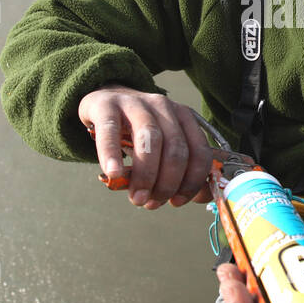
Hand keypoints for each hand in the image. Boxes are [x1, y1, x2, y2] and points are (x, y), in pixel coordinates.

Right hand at [78, 85, 215, 208]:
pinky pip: (110, 130)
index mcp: (184, 117)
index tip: (176, 202)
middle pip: (176, 148)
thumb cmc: (136, 132)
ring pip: (149, 138)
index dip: (192, 182)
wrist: (104, 99)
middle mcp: (164, 107)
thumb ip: (181, 170)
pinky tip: (113, 173)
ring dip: (146, 175)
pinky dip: (112, 154)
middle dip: (167, 183)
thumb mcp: (162, 146)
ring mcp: (135, 103)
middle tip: (151, 203)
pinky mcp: (106, 105)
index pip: (200, 152)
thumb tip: (196, 197)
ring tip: (137, 197)